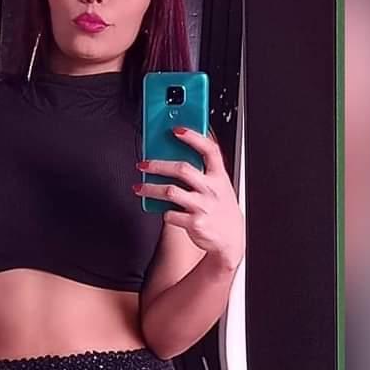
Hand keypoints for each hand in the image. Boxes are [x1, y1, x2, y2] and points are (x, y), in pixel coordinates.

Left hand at [134, 127, 245, 270]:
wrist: (230, 240)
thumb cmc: (220, 208)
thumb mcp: (220, 186)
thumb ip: (203, 171)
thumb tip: (176, 153)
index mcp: (219, 176)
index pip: (209, 150)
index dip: (193, 137)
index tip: (177, 130)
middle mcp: (211, 189)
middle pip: (182, 169)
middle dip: (158, 164)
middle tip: (143, 164)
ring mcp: (203, 207)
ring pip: (170, 192)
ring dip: (150, 188)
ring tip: (139, 187)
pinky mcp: (194, 224)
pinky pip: (170, 214)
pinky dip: (163, 212)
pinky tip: (160, 210)